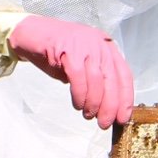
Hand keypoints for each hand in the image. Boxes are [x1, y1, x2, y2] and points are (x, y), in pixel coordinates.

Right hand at [8, 16, 134, 127]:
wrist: (33, 33)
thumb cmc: (59, 52)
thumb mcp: (84, 64)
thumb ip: (97, 80)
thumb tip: (108, 107)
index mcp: (108, 47)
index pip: (124, 75)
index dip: (125, 99)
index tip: (122, 118)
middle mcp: (100, 44)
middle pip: (112, 80)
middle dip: (110, 106)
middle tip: (104, 123)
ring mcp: (85, 45)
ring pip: (96, 81)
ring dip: (93, 103)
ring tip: (88, 115)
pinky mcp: (69, 49)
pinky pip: (78, 78)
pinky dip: (79, 95)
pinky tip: (77, 104)